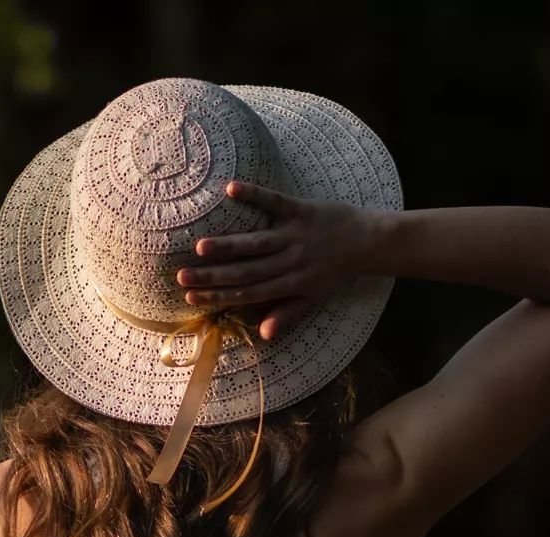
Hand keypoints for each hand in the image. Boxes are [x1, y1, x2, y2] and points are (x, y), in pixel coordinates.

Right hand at [176, 180, 377, 339]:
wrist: (367, 242)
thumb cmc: (335, 272)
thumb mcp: (312, 298)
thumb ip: (286, 313)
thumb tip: (262, 334)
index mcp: (289, 285)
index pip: (247, 293)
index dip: (219, 296)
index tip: (191, 296)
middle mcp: (289, 263)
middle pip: (246, 272)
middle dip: (213, 277)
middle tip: (182, 276)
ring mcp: (295, 236)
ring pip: (256, 243)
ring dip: (228, 246)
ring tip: (200, 248)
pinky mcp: (302, 210)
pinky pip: (276, 202)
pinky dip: (255, 195)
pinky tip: (231, 190)